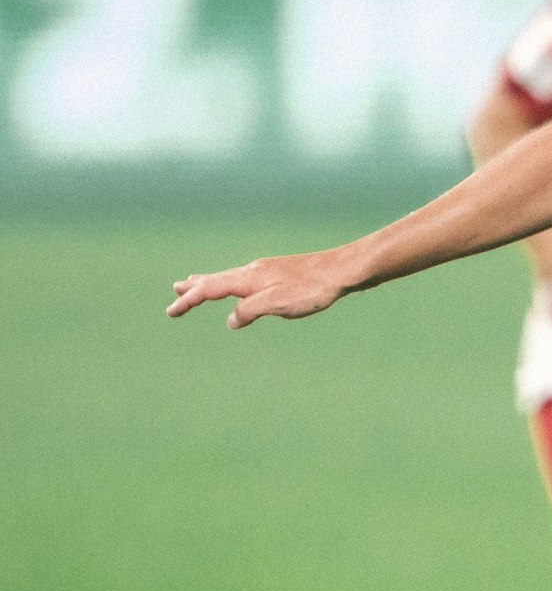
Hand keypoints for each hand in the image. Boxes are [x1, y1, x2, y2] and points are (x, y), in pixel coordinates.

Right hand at [168, 251, 351, 327]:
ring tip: (196, 283)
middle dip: (194, 287)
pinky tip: (239, 287)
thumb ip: (250, 311)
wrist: (341, 271)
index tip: (171, 311)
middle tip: (174, 291)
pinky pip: (244, 278)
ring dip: (210, 282)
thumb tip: (232, 319)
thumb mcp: (277, 304)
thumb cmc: (312, 289)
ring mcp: (265, 270)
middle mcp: (252, 271)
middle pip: (216, 279)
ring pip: (230, 277)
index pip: (210, 290)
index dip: (189, 301)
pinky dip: (230, 283)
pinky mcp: (279, 273)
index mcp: (248, 279)